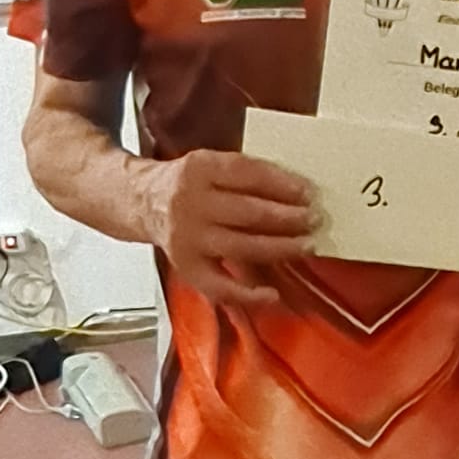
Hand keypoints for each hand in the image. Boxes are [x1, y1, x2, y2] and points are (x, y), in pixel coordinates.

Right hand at [146, 149, 316, 309]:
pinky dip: (248, 294)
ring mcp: (187, 238)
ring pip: (241, 247)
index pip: (248, 173)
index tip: (309, 193)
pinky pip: (220, 287)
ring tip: (307, 246)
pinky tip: (272, 294)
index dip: (282, 184)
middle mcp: (190, 202)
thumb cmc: (190, 184)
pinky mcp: (186, 268)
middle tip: (316, 220)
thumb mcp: (210, 164)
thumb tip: (297, 193)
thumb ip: (245, 174)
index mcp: (199, 167)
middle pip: (248, 212)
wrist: (142, 202)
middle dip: (288, 218)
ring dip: (280, 248)